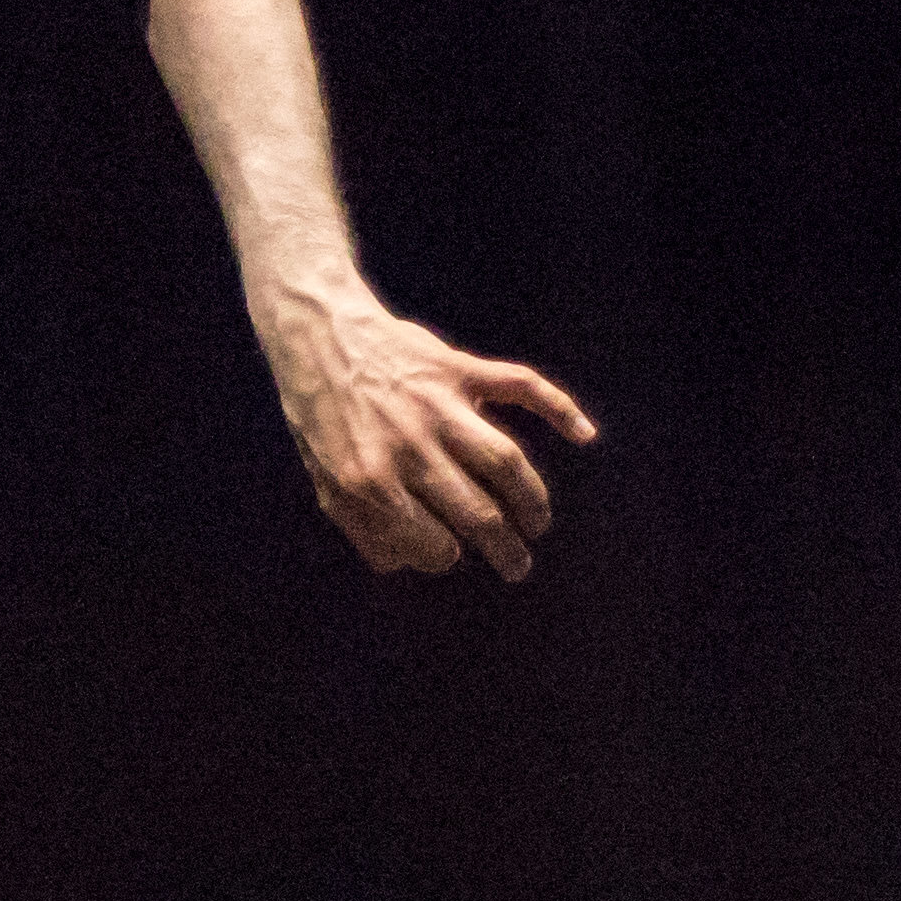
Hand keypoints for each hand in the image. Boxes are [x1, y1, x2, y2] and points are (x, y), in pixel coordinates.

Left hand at [269, 298, 594, 582]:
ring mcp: (439, 404)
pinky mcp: (459, 369)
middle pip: (479, 513)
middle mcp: (410, 446)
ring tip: (537, 523)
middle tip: (518, 566)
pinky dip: (559, 407)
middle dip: (506, 550)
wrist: (317, 334)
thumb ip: (362, 527)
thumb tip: (408, 564)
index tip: (450, 553)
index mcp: (371, 481)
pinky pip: (519, 387)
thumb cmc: (319, 415)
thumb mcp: (322, 479)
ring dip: (532, 500)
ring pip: (507, 462)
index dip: (445, 557)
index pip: (432, 544)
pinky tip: (583, 434)